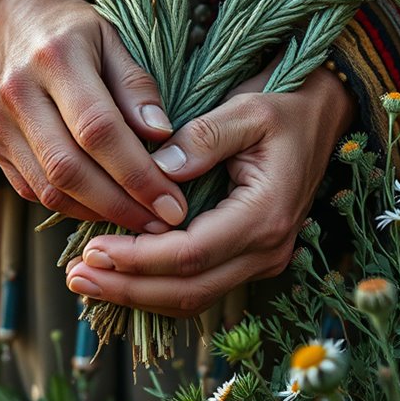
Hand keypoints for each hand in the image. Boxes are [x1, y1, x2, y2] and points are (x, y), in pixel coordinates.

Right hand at [0, 0, 187, 232]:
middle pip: (69, 169)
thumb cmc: (78, 33)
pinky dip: (74, 208)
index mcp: (56, 58)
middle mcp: (19, 94)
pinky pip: (34, 192)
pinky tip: (108, 210)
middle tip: (164, 223)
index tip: (173, 202)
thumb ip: (138, 88)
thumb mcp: (114, 41)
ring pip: (49, 189)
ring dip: (99, 213)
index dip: (138, 173)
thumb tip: (163, 137)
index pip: (98, 129)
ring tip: (143, 221)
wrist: (15, 22)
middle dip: (121, 205)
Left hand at [64, 65, 354, 315]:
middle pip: (189, 289)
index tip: (93, 249)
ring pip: (193, 297)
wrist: (323, 112)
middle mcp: (268, 248)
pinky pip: (200, 285)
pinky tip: (121, 277)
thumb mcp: (247, 109)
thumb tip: (157, 171)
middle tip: (76, 277)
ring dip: (138, 295)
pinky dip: (158, 287)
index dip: (139, 258)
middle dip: (129, 288)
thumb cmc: (286, 104)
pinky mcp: (250, 256)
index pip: (192, 254)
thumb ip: (203, 139)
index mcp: (266, 214)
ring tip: (87, 281)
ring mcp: (262, 257)